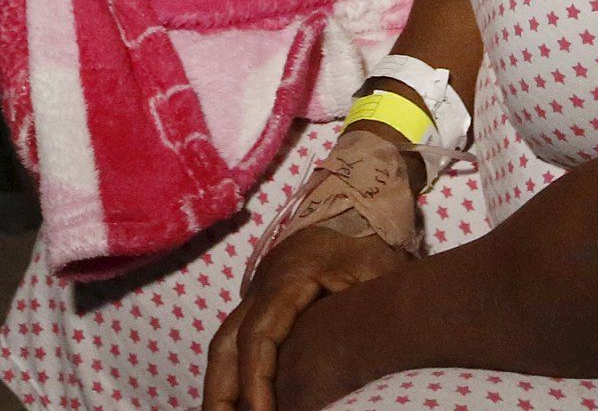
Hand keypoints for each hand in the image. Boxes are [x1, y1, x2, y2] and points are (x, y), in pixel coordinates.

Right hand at [203, 224, 409, 410]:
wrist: (356, 206)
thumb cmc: (369, 242)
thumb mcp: (379, 273)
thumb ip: (368, 308)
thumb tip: (363, 355)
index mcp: (288, 280)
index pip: (258, 338)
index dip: (255, 381)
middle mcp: (263, 288)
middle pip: (226, 345)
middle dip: (219, 391)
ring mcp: (259, 293)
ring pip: (225, 344)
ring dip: (220, 385)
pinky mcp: (264, 301)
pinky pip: (237, 340)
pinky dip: (233, 371)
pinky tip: (240, 400)